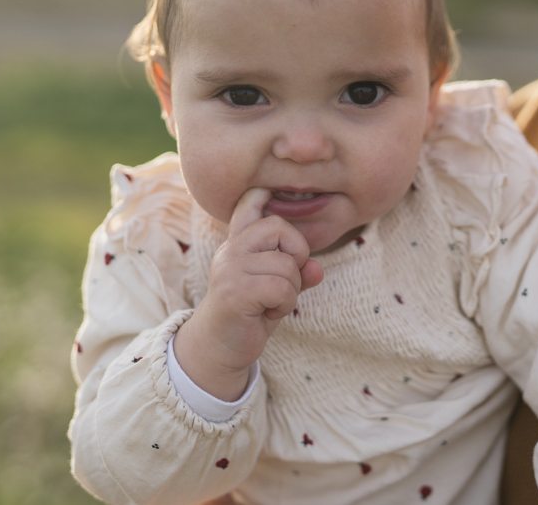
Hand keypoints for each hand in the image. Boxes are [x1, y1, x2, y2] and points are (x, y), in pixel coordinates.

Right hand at [173, 188, 323, 400]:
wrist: (219, 350)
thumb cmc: (251, 315)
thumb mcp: (277, 290)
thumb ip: (298, 274)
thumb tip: (318, 269)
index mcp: (239, 244)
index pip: (247, 207)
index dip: (259, 194)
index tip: (265, 187)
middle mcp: (231, 250)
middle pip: (280, 228)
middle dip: (296, 255)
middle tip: (285, 283)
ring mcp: (230, 269)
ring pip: (287, 265)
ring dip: (291, 290)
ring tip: (272, 304)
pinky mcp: (234, 291)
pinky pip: (282, 288)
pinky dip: (285, 304)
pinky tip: (268, 313)